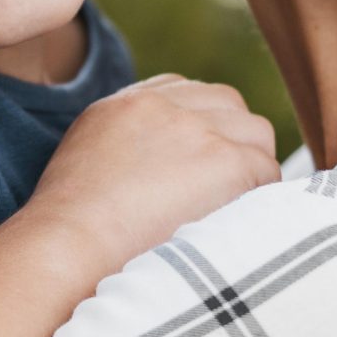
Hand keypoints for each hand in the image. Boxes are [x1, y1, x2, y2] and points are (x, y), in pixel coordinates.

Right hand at [19, 75, 280, 281]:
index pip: (186, 92)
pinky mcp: (225, 160)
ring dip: (252, 167)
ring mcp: (196, 129)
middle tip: (225, 187)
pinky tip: (239, 222)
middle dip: (233, 140)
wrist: (70, 243)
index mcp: (125, 104)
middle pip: (228, 105)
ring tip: (233, 207)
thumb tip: (161, 169)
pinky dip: (261, 196)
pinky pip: (267, 171)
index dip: (202, 126)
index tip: (199, 162)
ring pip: (256, 134)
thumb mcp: (85, 164)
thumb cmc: (70, 229)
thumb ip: (125, 148)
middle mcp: (162, 106)